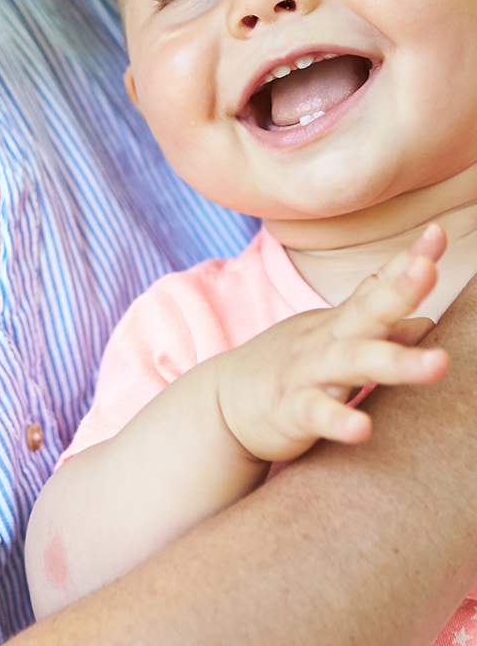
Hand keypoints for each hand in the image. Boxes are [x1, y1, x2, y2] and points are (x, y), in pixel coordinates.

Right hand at [213, 224, 449, 462]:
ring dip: (395, 361)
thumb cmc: (291, 371)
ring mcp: (306, 372)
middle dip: (399, 290)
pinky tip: (363, 428)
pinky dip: (338, 420)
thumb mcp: (332, 343)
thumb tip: (426, 321)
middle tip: (428, 269)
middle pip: (366, 312)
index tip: (437, 233)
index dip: (407, 262)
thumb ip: (377, 331)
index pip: (376, 286)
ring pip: (351, 362)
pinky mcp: (289, 410)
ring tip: (439, 363)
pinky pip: (315, 413)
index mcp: (339, 323)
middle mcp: (325, 340)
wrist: (222, 403)